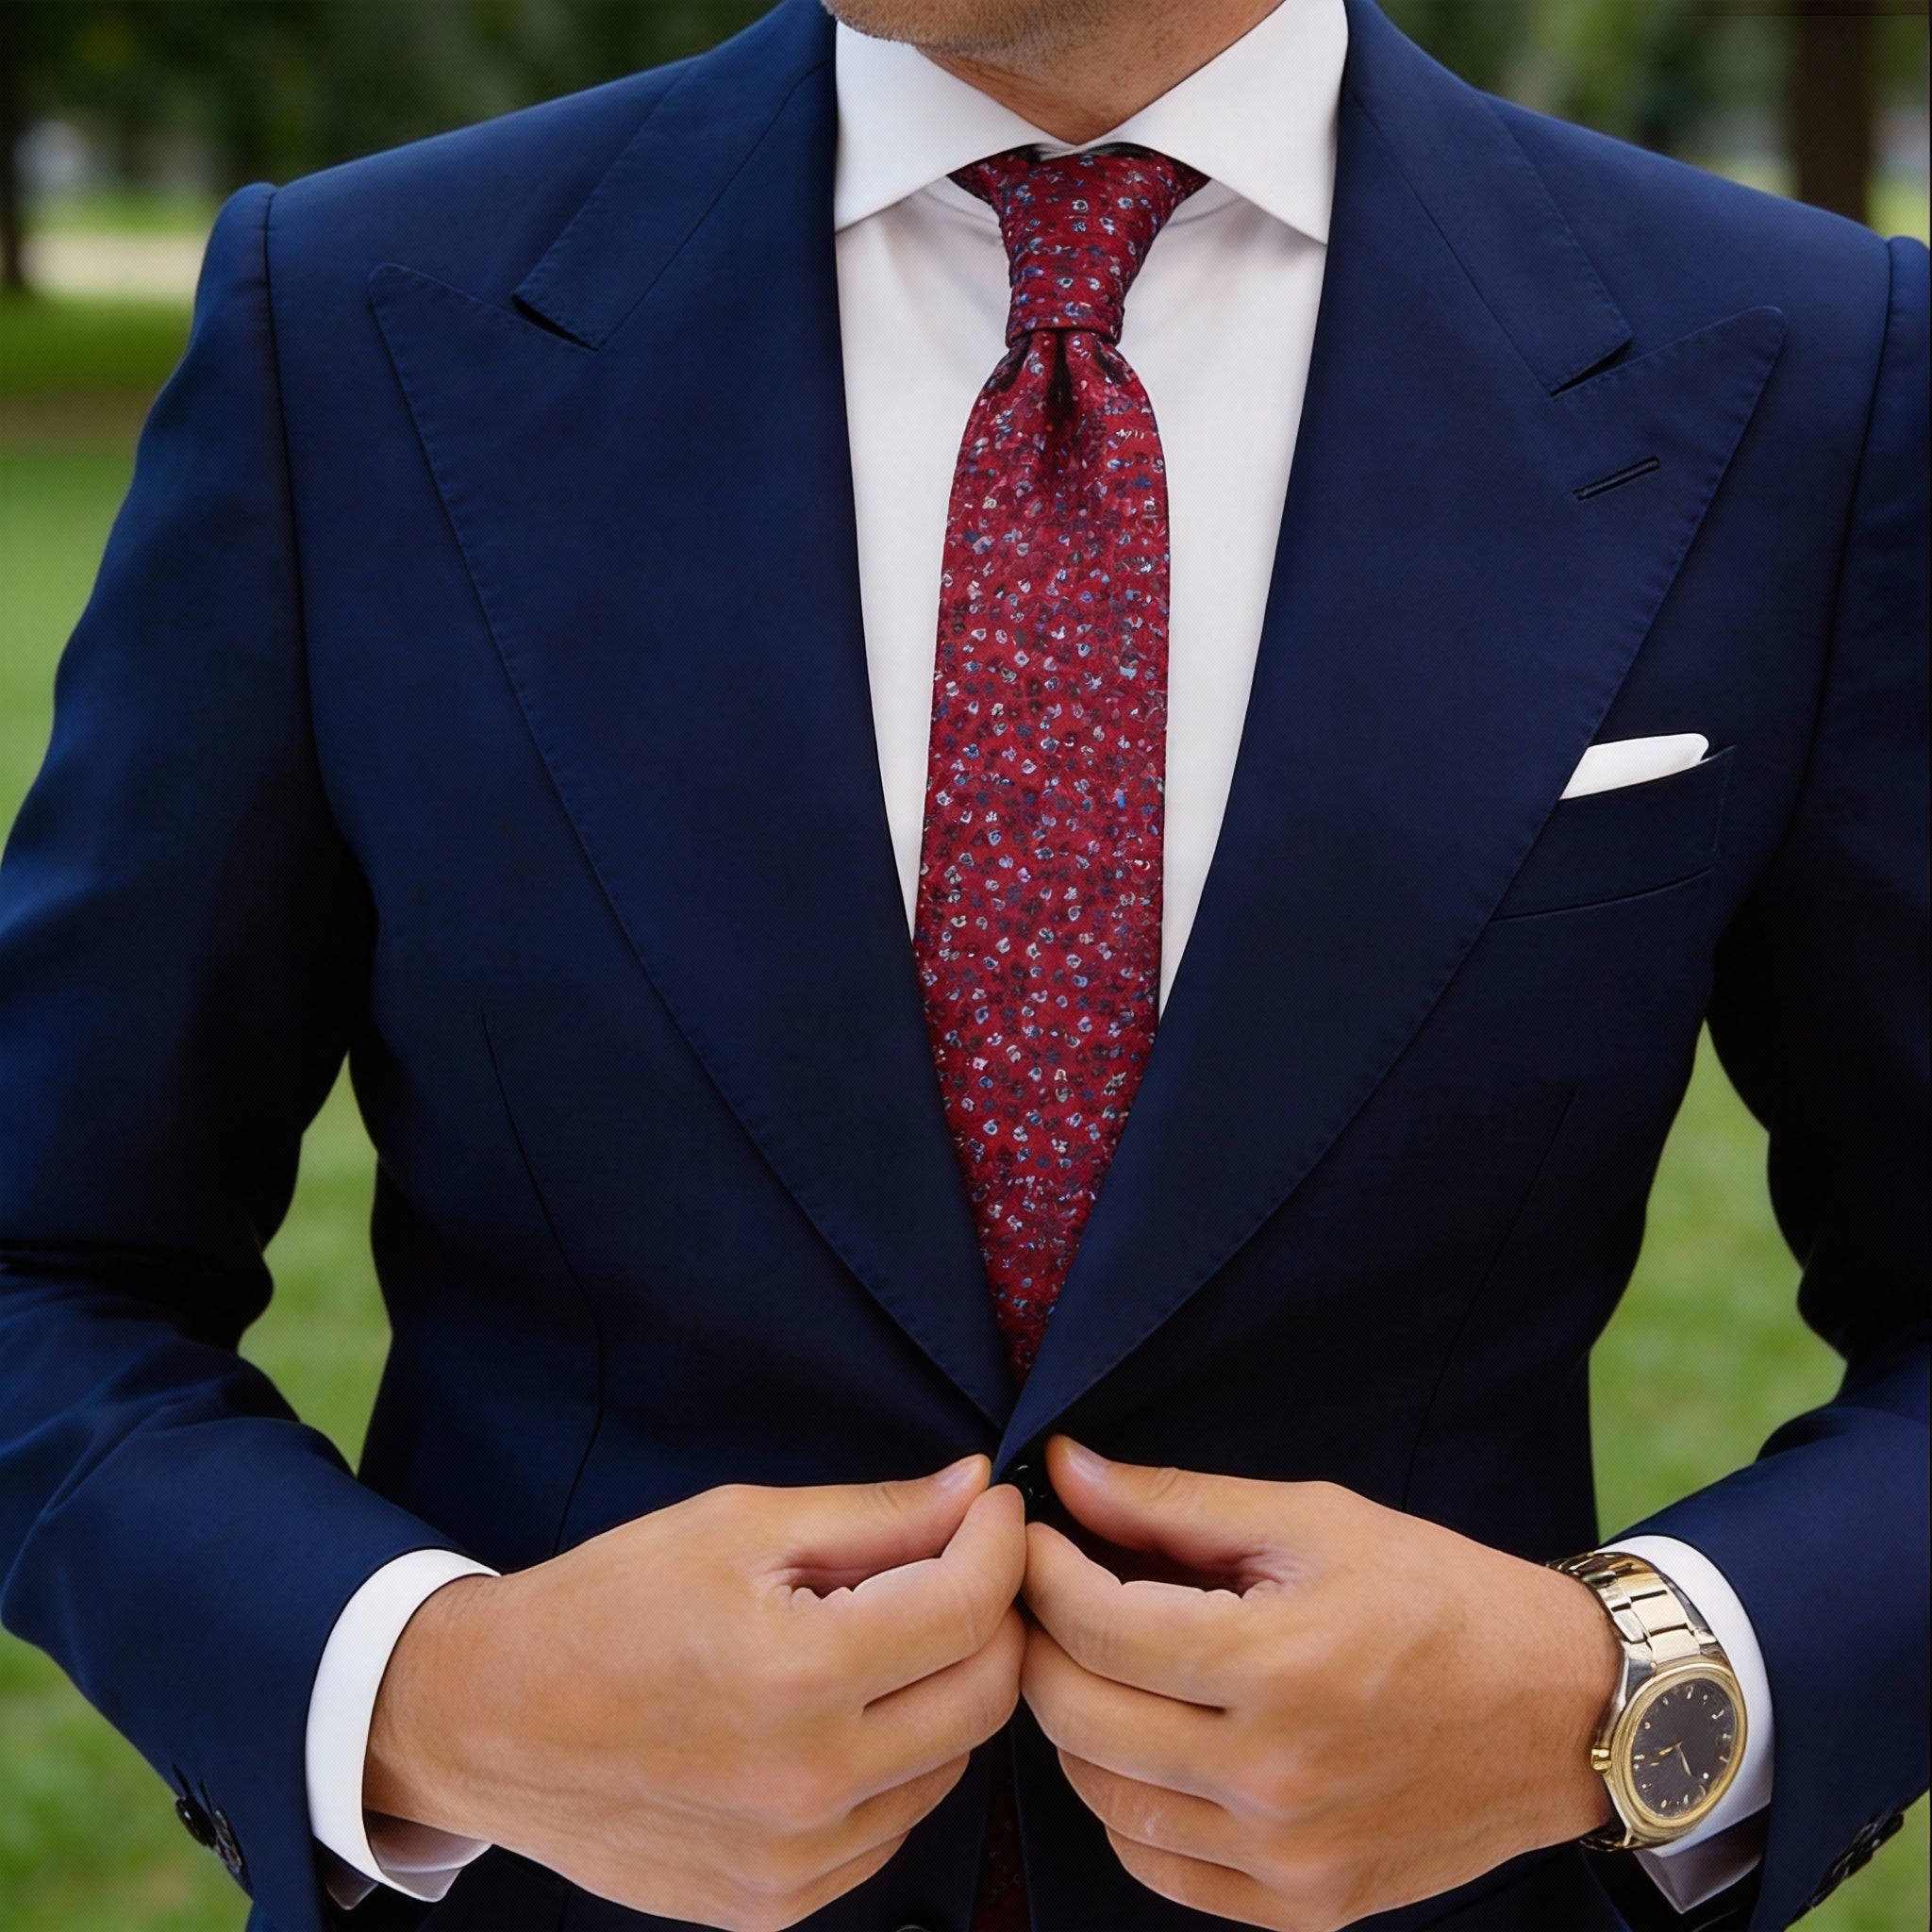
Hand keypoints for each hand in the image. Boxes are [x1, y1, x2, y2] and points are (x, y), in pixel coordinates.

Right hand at [367, 1456, 1024, 1931]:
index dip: (1001, 1544)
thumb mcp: (737, 1524)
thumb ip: (872, 1514)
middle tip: (962, 1565)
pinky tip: (846, 1712)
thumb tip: (973, 1491)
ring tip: (888, 1636)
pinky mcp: (775, 1904)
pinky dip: (896, 1763)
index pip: (969, 1609)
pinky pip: (891, 1827)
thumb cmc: (606, 1605)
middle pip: (984, 1696)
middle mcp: (807, 1783)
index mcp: (797, 1674)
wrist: (491, 1720)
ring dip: (946, 1691)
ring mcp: (793, 1860)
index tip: (995, 1512)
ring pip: (949, 1765)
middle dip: (994, 1617)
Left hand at [1021, 1439, 1619, 1930]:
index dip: (1041, 1570)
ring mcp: (1285, 1857)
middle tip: (1046, 1593)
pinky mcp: (1302, 1906)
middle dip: (1040, 1641)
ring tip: (1095, 1662)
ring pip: (1103, 1799)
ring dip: (1075, 1724)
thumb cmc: (1441, 1597)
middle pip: (1078, 1716)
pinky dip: (1126, 1807)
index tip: (1032, 1536)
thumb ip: (1176, 1503)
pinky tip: (1144, 1745)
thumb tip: (1069, 1472)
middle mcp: (1272, 1776)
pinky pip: (1159, 1868)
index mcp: (1275, 1665)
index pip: (1095, 1625)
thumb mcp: (1313, 1521)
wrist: (1563, 1712)